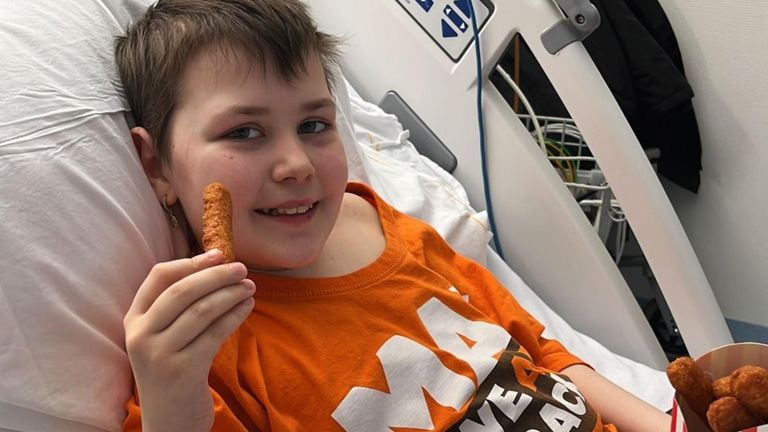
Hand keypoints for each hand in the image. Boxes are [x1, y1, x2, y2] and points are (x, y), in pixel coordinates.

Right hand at [124, 249, 255, 431]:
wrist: (170, 422)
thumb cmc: (173, 370)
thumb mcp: (162, 337)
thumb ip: (176, 306)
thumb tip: (214, 265)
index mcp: (134, 320)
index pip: (158, 277)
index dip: (190, 262)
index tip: (218, 255)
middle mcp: (141, 335)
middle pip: (182, 291)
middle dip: (216, 275)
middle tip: (242, 268)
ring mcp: (159, 354)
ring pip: (201, 310)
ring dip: (230, 294)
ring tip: (250, 287)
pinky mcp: (183, 370)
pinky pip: (215, 333)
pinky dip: (235, 315)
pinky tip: (247, 307)